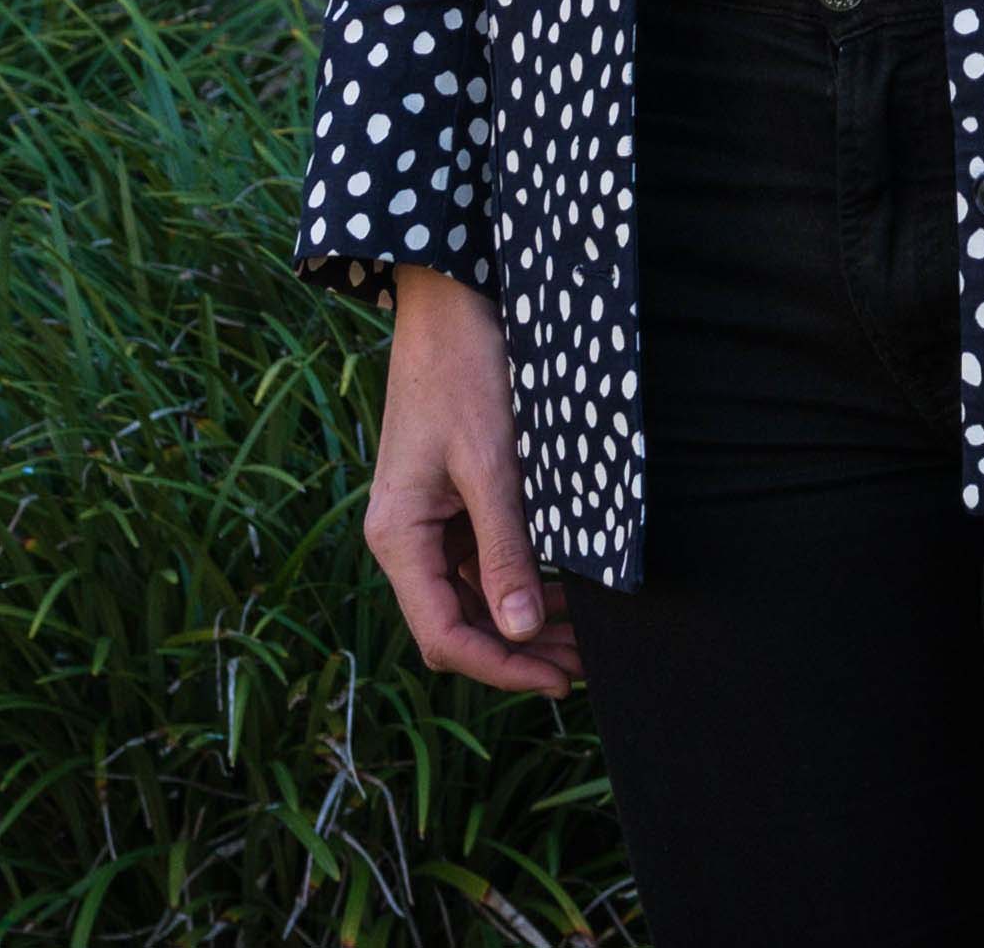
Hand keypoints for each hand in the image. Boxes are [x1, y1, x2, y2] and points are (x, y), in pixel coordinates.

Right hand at [362, 265, 583, 696]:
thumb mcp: (492, 466)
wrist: (451, 303)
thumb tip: (519, 631)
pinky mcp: (447, 504)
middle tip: (585, 663)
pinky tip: (562, 591)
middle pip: (457, 625)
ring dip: (522, 622)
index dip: (500, 668)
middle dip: (518, 650)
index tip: (559, 680)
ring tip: (583, 637)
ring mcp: (425, 522)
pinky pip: (480, 563)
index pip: (444, 635)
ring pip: (472, 599)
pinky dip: (519, 583)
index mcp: (398, 537)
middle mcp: (404, 539)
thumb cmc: (466, 375)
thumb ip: (506, 550)